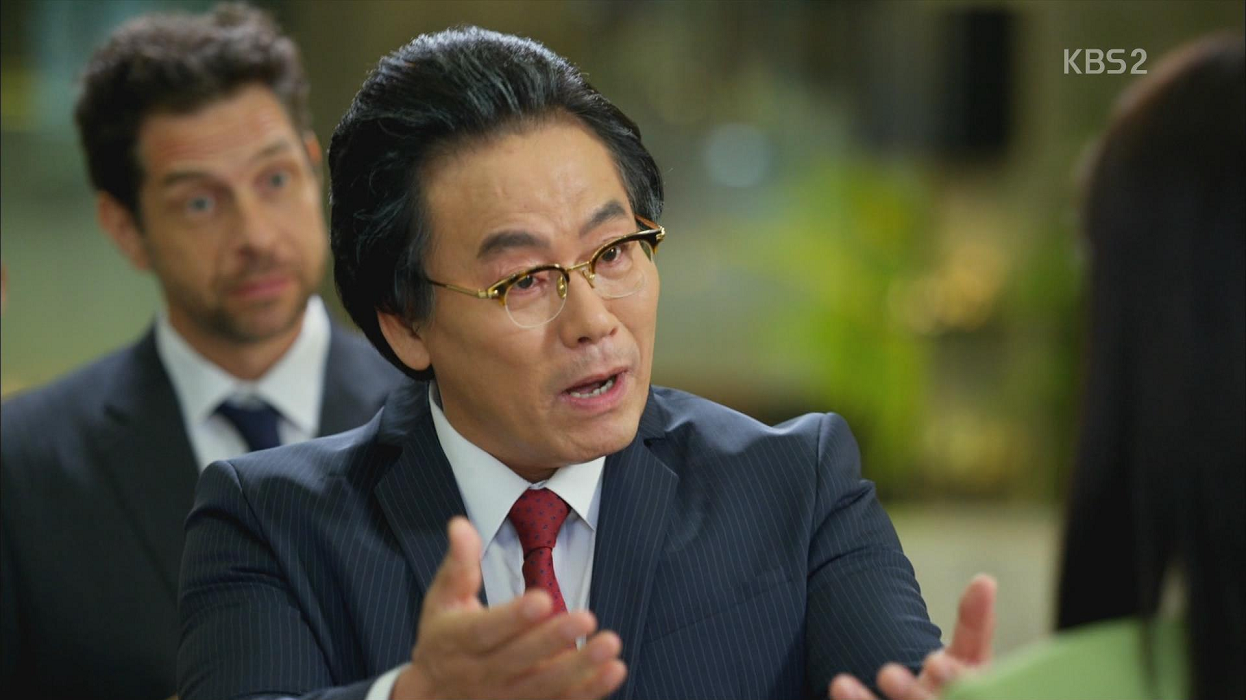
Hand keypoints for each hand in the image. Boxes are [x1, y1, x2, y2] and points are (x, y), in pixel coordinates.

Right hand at [391, 517, 626, 699]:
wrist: (432, 696)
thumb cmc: (444, 637)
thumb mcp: (443, 599)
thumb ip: (459, 564)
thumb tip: (461, 525)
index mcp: (458, 641)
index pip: (486, 631)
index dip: (513, 617)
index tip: (542, 599)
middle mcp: (481, 674)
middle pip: (519, 659)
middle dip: (553, 640)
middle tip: (586, 618)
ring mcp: (504, 697)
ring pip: (543, 687)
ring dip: (580, 669)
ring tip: (609, 646)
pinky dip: (588, 691)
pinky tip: (613, 671)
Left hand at [828, 574, 996, 699]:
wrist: (928, 698)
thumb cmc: (949, 686)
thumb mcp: (969, 658)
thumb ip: (974, 625)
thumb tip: (985, 581)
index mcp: (979, 693)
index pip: (972, 686)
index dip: (955, 679)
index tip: (934, 661)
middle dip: (914, 694)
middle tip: (889, 672)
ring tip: (840, 683)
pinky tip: (838, 689)